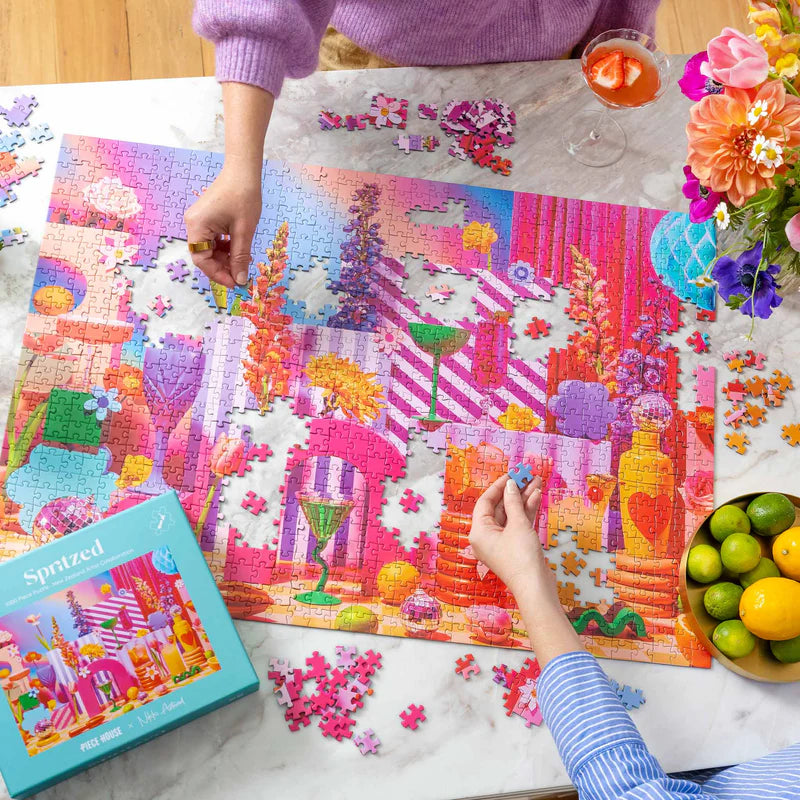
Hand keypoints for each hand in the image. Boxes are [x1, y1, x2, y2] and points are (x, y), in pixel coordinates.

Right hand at [184, 162, 261, 288]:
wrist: (243, 172)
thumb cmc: (243, 197)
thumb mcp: (244, 231)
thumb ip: (240, 258)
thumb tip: (240, 280)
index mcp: (197, 226)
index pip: (201, 259)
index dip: (217, 274)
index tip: (234, 283)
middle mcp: (193, 224)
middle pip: (203, 255)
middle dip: (222, 267)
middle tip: (240, 276)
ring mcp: (199, 221)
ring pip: (209, 249)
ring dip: (224, 258)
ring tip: (242, 263)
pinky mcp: (206, 218)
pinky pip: (212, 240)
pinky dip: (224, 248)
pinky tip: (238, 250)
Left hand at [469, 475, 552, 595]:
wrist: (536, 587)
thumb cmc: (521, 557)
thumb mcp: (517, 525)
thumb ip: (513, 502)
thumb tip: (510, 485)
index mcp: (479, 532)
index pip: (485, 502)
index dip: (498, 486)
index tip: (511, 474)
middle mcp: (487, 536)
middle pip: (499, 507)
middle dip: (514, 491)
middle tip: (526, 476)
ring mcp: (502, 542)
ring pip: (511, 514)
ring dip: (523, 498)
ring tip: (536, 482)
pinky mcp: (515, 546)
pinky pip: (518, 523)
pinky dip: (527, 511)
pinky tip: (537, 496)